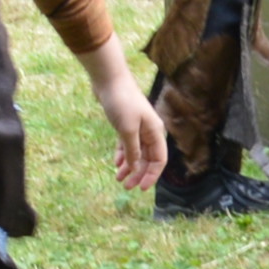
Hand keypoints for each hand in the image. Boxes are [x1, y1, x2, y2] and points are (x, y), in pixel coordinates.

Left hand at [90, 49, 165, 191]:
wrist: (109, 79)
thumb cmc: (121, 102)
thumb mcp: (127, 129)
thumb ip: (132, 150)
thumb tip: (135, 167)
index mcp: (155, 132)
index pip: (159, 160)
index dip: (152, 175)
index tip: (141, 188)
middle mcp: (149, 131)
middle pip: (147, 159)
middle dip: (138, 174)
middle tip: (126, 186)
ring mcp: (137, 128)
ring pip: (136, 153)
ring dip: (129, 167)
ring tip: (118, 179)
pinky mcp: (125, 124)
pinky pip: (127, 145)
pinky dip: (123, 154)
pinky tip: (116, 164)